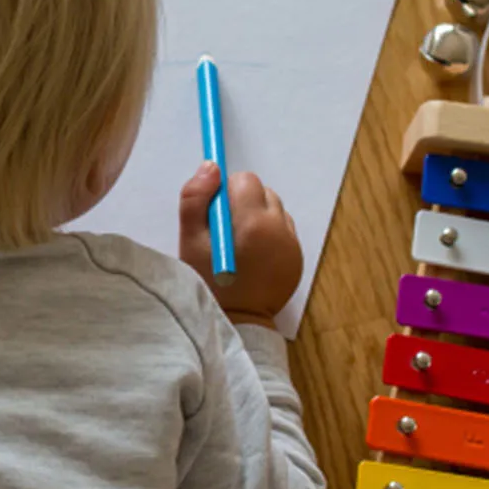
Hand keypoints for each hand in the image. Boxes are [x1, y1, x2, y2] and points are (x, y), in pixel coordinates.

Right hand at [178, 163, 302, 325]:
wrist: (237, 323)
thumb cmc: (209, 281)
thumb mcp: (190, 240)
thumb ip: (196, 197)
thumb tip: (211, 166)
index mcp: (254, 221)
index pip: (245, 180)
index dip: (227, 193)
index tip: (216, 215)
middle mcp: (280, 228)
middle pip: (262, 192)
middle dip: (243, 204)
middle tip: (226, 233)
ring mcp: (292, 243)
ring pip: (274, 210)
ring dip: (257, 217)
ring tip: (240, 245)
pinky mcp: (298, 257)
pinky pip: (284, 230)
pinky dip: (269, 234)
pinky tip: (254, 255)